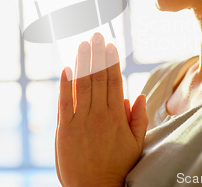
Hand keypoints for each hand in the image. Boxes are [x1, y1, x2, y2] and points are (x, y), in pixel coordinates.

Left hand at [55, 32, 147, 186]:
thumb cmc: (118, 167)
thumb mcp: (136, 144)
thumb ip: (138, 118)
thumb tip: (136, 95)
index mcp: (116, 117)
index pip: (114, 82)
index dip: (112, 62)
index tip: (111, 46)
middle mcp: (98, 115)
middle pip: (97, 78)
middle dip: (97, 55)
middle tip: (96, 35)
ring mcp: (79, 120)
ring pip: (81, 85)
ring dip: (82, 63)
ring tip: (83, 44)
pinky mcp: (63, 129)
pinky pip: (64, 102)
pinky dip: (64, 85)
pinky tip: (66, 69)